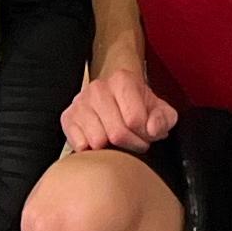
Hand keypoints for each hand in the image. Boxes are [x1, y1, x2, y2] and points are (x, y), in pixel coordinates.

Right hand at [60, 62, 177, 154]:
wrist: (116, 97)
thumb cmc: (138, 106)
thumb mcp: (160, 110)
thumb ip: (163, 119)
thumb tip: (153, 129)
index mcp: (122, 80)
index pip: (135, 120)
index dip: (145, 136)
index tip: (147, 136)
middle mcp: (98, 88)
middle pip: (116, 133)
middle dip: (130, 145)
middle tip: (135, 142)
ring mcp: (80, 102)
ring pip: (97, 141)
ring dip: (110, 149)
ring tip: (117, 141)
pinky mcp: (68, 118)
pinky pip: (80, 145)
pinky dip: (91, 150)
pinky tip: (100, 141)